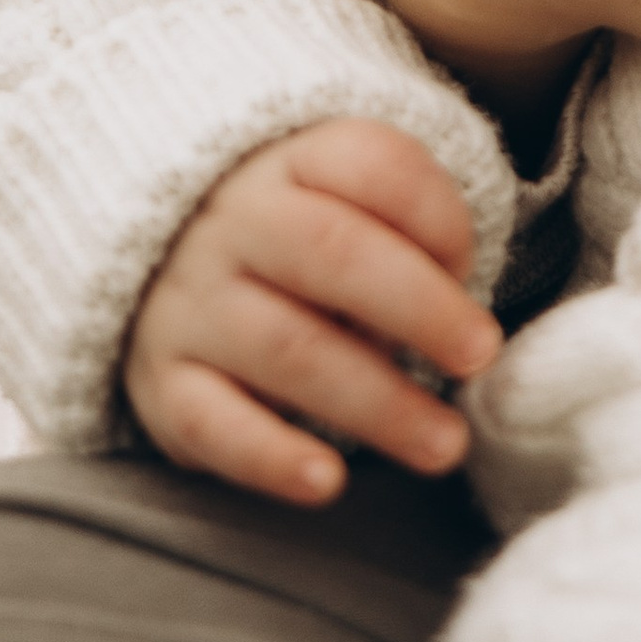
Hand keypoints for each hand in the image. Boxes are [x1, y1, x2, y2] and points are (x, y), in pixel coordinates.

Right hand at [122, 120, 501, 507]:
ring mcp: (193, 302)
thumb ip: (409, 229)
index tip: (472, 270)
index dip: (439, 217)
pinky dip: (271, 456)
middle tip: (479, 355)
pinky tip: (327, 481)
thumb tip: (459, 310)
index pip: (375, 166)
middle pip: (333, 252)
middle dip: (420, 308)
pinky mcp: (163, 384)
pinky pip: (211, 423)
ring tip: (443, 443)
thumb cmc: (299, 240)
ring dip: (376, 402)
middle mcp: (236, 221)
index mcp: (293, 160)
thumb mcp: (348, 199)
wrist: (161, 263)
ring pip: (287, 347)